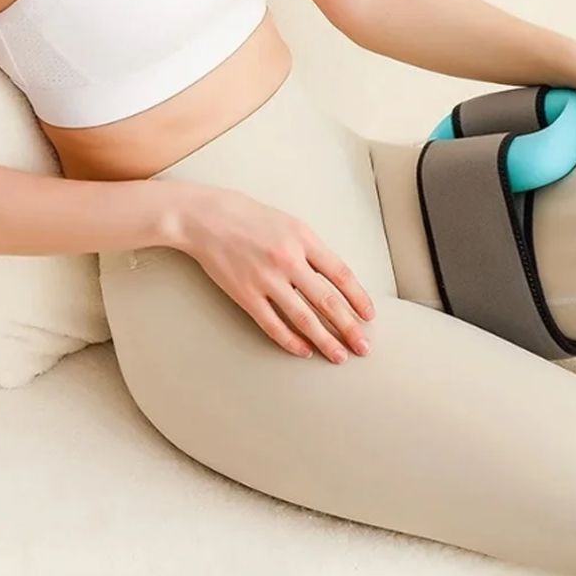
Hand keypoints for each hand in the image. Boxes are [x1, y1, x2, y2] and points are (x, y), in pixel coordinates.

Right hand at [164, 182, 375, 363]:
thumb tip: (337, 280)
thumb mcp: (290, 224)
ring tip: (340, 356)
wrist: (207, 218)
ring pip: (303, 318)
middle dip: (349, 327)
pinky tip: (304, 351)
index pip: (341, 274)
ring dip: (324, 341)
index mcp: (304, 239)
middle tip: (364, 347)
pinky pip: (272, 324)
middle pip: (327, 300)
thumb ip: (313, 250)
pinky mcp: (245, 294)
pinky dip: (290, 341)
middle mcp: (288, 260)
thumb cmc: (251, 218)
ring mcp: (266, 279)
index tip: (369, 316)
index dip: (358, 297)